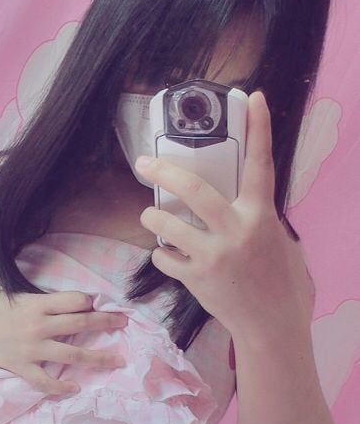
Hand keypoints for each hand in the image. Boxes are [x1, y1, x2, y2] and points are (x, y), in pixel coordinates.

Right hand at [0, 290, 127, 394]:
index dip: (90, 301)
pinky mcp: (23, 367)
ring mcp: (32, 349)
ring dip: (98, 357)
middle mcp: (39, 326)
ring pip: (72, 354)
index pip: (75, 300)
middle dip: (107, 323)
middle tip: (125, 324)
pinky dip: (61, 386)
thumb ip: (43, 300)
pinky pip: (46, 381)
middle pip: (81, 323)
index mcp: (37, 304)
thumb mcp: (17, 295)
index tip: (100, 305)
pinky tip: (76, 388)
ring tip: (118, 360)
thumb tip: (72, 302)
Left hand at [134, 90, 313, 340]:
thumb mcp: (277, 241)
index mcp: (261, 216)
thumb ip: (256, 217)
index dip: (259, 128)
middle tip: (144, 163)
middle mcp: (236, 232)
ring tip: (149, 216)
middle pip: (193, 189)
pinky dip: (161, 254)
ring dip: (151, 218)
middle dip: (163, 172)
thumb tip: (238, 200)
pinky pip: (164, 258)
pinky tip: (166, 254)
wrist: (271, 325)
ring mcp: (213, 256)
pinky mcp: (196, 278)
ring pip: (167, 225)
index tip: (253, 98)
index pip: (261, 164)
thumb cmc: (279, 281)